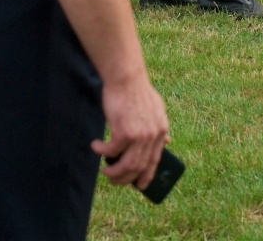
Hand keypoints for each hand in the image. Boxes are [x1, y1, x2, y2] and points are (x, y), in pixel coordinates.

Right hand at [92, 75, 168, 189]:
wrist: (126, 76)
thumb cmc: (136, 90)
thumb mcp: (156, 108)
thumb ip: (159, 126)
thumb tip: (166, 142)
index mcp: (161, 130)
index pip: (155, 161)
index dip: (146, 176)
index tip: (139, 185)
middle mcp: (153, 135)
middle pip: (138, 167)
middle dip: (124, 178)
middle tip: (113, 179)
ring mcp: (139, 136)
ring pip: (126, 165)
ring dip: (113, 172)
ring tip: (104, 170)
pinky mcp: (124, 132)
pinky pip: (111, 150)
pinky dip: (101, 151)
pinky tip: (95, 146)